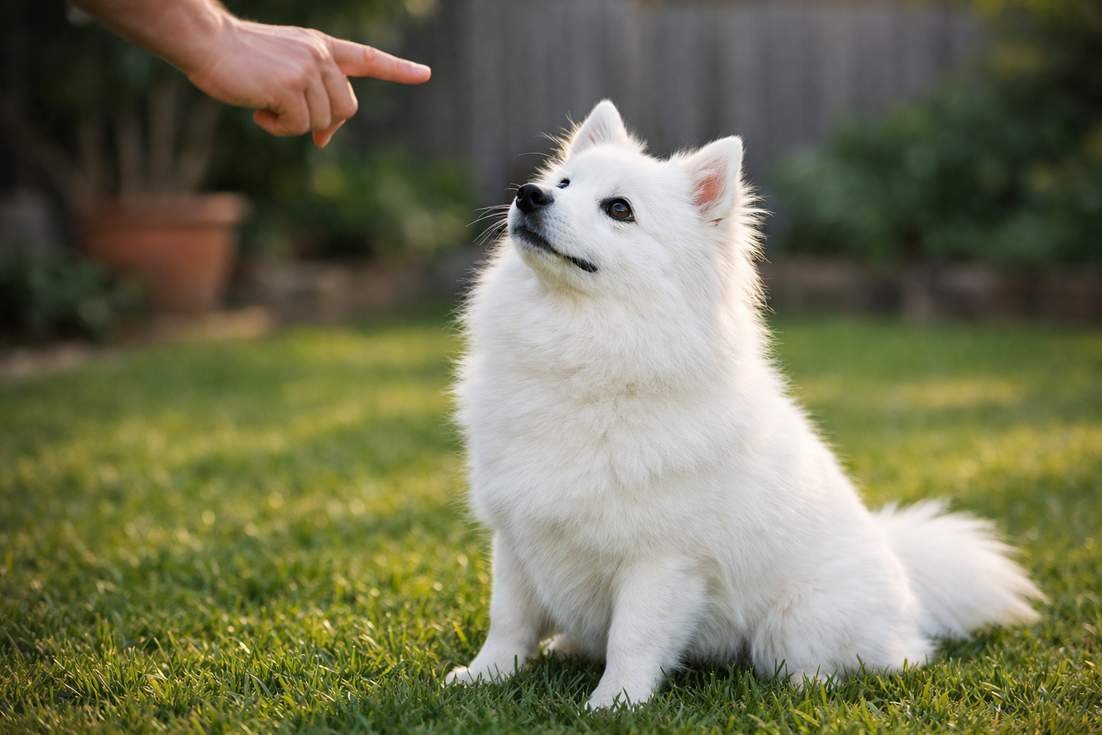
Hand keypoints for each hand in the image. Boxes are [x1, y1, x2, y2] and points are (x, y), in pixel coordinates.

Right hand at [184, 18, 430, 147]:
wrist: (206, 42)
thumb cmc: (239, 60)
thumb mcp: (284, 69)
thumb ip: (311, 93)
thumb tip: (325, 136)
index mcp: (321, 46)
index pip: (367, 58)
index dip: (397, 69)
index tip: (425, 74)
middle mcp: (321, 55)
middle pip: (346, 108)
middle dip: (324, 122)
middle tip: (289, 118)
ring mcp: (307, 69)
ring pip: (321, 121)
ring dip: (292, 125)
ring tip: (265, 106)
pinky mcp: (290, 86)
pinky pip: (298, 126)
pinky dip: (278, 128)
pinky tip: (258, 111)